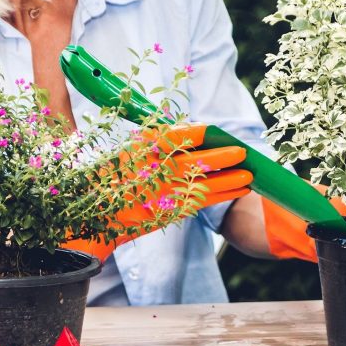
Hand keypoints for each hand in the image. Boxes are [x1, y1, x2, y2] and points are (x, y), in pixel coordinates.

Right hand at [65, 125, 252, 260]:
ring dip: (230, 179)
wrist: (95, 216)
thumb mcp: (128, 152)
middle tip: (242, 151)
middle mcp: (153, 174)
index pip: (171, 138)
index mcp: (139, 154)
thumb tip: (188, 131)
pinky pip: (203, 201)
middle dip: (221, 156)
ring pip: (204, 184)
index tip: (211, 129)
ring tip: (250, 174)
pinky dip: (224, 194)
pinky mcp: (171, 211)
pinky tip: (240, 188)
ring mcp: (162, 194)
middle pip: (195, 162)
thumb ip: (156, 140)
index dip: (193, 134)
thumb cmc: (111, 179)